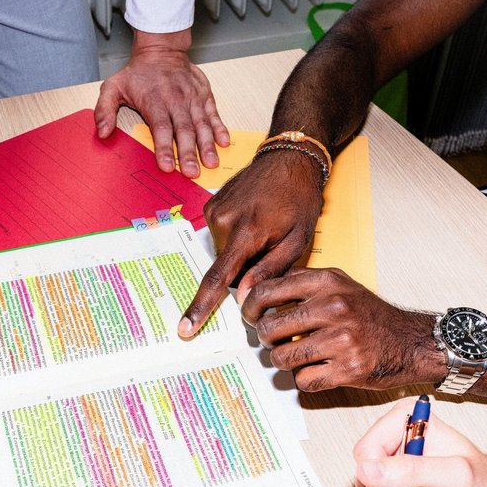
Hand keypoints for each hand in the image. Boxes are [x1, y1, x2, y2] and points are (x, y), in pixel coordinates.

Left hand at [95, 29, 229, 177]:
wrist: (162, 51)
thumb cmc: (137, 74)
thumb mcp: (113, 87)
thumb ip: (104, 110)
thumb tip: (102, 133)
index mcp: (154, 100)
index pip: (160, 127)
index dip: (164, 147)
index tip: (167, 166)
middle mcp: (176, 100)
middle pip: (184, 129)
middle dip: (189, 153)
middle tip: (192, 173)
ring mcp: (192, 98)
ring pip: (201, 124)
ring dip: (207, 145)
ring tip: (211, 163)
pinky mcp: (204, 96)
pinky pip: (214, 114)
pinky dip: (220, 128)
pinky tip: (224, 143)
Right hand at [178, 152, 325, 337]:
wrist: (289, 159)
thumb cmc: (299, 199)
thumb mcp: (298, 239)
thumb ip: (270, 269)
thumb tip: (244, 296)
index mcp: (246, 232)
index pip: (218, 279)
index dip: (201, 306)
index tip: (186, 328)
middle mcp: (223, 221)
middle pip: (226, 267)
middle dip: (245, 268)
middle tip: (270, 247)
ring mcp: (214, 211)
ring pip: (224, 252)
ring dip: (241, 251)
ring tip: (264, 229)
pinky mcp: (211, 205)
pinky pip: (221, 235)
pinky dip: (236, 236)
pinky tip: (254, 220)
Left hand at [239, 268, 440, 391]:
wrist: (411, 342)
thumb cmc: (370, 315)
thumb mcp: (339, 284)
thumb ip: (302, 282)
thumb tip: (257, 289)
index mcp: (327, 283)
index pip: (267, 292)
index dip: (249, 307)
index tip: (249, 316)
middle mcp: (334, 308)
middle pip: (269, 328)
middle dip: (265, 339)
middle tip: (272, 341)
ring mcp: (341, 340)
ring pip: (281, 358)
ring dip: (282, 361)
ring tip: (294, 357)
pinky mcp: (348, 370)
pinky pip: (303, 380)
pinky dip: (305, 379)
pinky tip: (317, 370)